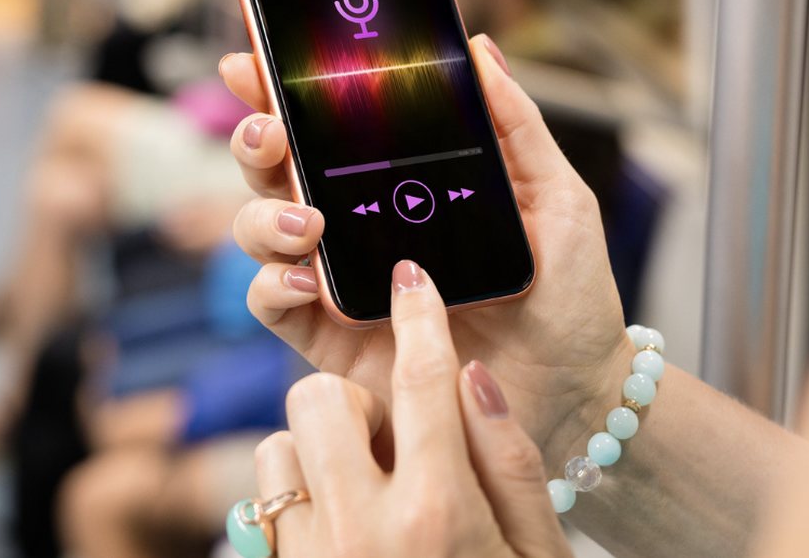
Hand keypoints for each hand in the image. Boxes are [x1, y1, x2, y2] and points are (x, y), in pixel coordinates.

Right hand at [220, 34, 633, 460]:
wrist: (575, 390)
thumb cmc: (568, 294)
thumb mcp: (554, 196)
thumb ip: (515, 125)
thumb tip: (480, 48)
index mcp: (396, 181)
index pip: (325, 125)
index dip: (280, 90)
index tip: (256, 62)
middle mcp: (354, 223)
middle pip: (276, 170)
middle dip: (257, 141)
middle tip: (272, 132)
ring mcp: (338, 279)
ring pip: (261, 230)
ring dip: (266, 215)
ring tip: (310, 222)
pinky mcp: (332, 337)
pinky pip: (273, 304)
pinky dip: (274, 284)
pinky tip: (308, 279)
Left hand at [255, 261, 571, 557]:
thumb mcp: (541, 556)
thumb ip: (508, 462)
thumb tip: (472, 374)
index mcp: (439, 514)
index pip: (424, 381)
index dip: (420, 316)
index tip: (410, 278)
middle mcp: (362, 530)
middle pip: (319, 395)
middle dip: (351, 399)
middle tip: (389, 435)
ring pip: (279, 443)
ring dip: (317, 450)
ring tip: (365, 488)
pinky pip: (266, 502)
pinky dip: (297, 494)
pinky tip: (342, 524)